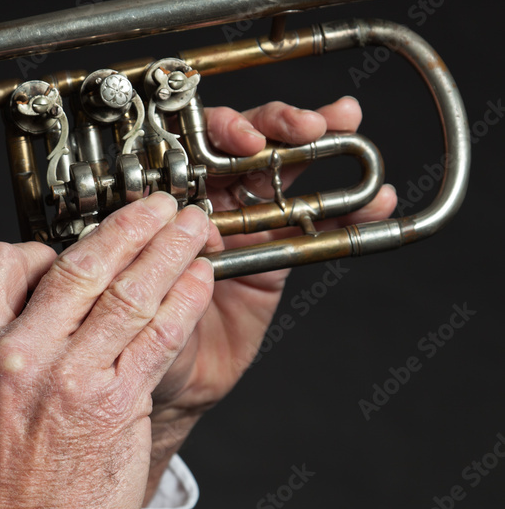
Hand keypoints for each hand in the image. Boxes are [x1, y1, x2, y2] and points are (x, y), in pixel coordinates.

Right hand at [0, 192, 212, 508]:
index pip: (2, 261)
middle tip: (158, 205)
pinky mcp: (113, 406)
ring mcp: (65, 379)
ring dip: (168, 251)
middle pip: (77, 264)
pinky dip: (184, 300)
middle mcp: (13, 355)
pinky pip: (157, 336)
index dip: (46, 245)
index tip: (79, 244)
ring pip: (126, 292)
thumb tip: (41, 306)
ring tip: (192, 227)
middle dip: (128, 226)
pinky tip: (200, 279)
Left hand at [146, 97, 397, 485]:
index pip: (194, 148)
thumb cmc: (132, 338)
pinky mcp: (279, 257)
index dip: (222, 133)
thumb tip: (196, 226)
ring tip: (345, 121)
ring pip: (285, 174)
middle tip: (303, 125)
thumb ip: (163, 260)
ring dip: (319, 143)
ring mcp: (246, 227)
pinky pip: (317, 227)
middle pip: (246, 146)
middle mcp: (207, 205)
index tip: (242, 139)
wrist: (166, 387)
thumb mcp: (138, 296)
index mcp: (165, 202)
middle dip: (276, 125)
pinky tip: (376, 199)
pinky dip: (349, 211)